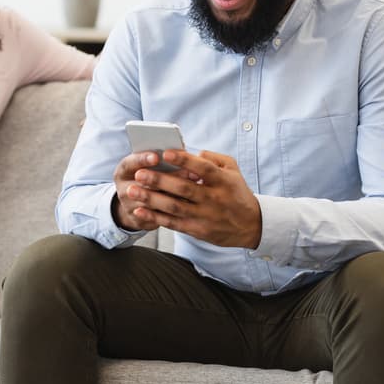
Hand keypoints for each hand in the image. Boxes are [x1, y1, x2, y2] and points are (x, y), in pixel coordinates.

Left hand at [114, 149, 261, 248]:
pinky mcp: (197, 230)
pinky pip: (173, 224)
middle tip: (139, 173)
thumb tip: (193, 153)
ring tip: (132, 190)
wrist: (251, 225)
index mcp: (223, 181)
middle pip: (184, 189)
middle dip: (159, 181)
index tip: (167, 153)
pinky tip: (139, 210)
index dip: (185, 161)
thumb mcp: (233, 170)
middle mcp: (214, 199)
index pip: (203, 169)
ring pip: (174, 207)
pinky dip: (154, 217)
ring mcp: (205, 216)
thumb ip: (214, 159)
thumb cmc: (237, 192)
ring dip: (151, 199)